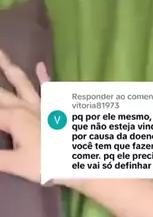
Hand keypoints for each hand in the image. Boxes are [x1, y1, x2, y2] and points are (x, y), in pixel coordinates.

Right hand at [0, 50, 49, 182]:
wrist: (80, 161)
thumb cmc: (47, 164)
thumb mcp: (17, 164)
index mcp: (13, 118)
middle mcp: (25, 107)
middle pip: (0, 93)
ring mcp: (42, 105)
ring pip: (22, 83)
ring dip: (9, 67)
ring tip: (0, 52)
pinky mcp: (56, 108)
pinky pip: (49, 89)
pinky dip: (44, 77)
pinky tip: (40, 66)